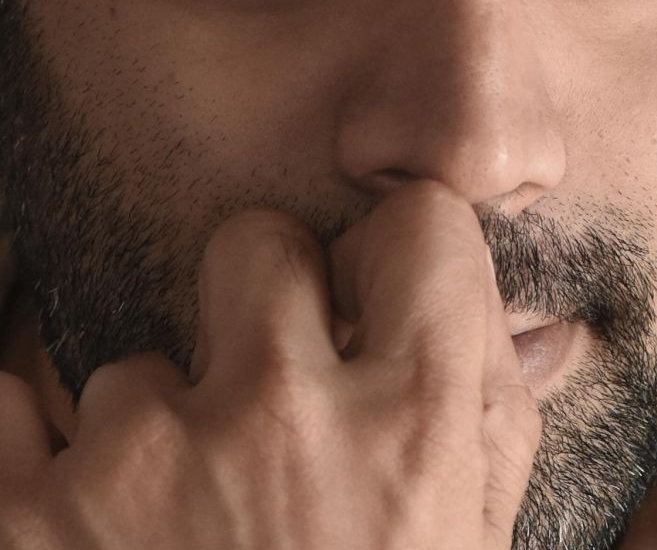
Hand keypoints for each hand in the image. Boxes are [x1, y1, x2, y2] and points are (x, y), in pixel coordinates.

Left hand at [0, 182, 540, 548]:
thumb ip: (496, 418)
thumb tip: (521, 317)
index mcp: (416, 421)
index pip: (418, 221)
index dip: (393, 253)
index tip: (375, 290)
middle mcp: (285, 418)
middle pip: (255, 242)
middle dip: (261, 299)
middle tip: (265, 384)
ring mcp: (143, 468)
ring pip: (131, 364)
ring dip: (150, 434)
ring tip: (177, 536)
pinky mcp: (20, 528)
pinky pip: (6, 406)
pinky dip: (37, 459)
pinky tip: (88, 525)